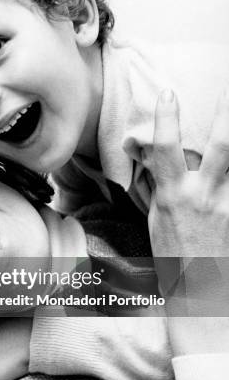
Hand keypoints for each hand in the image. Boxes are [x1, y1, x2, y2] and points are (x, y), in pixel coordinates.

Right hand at [148, 87, 228, 257]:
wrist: (199, 292)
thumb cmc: (175, 257)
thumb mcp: (157, 221)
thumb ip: (162, 190)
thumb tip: (158, 166)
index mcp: (173, 196)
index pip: (165, 149)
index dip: (166, 118)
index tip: (168, 92)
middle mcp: (201, 196)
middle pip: (220, 145)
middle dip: (226, 112)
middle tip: (228, 87)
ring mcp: (225, 205)